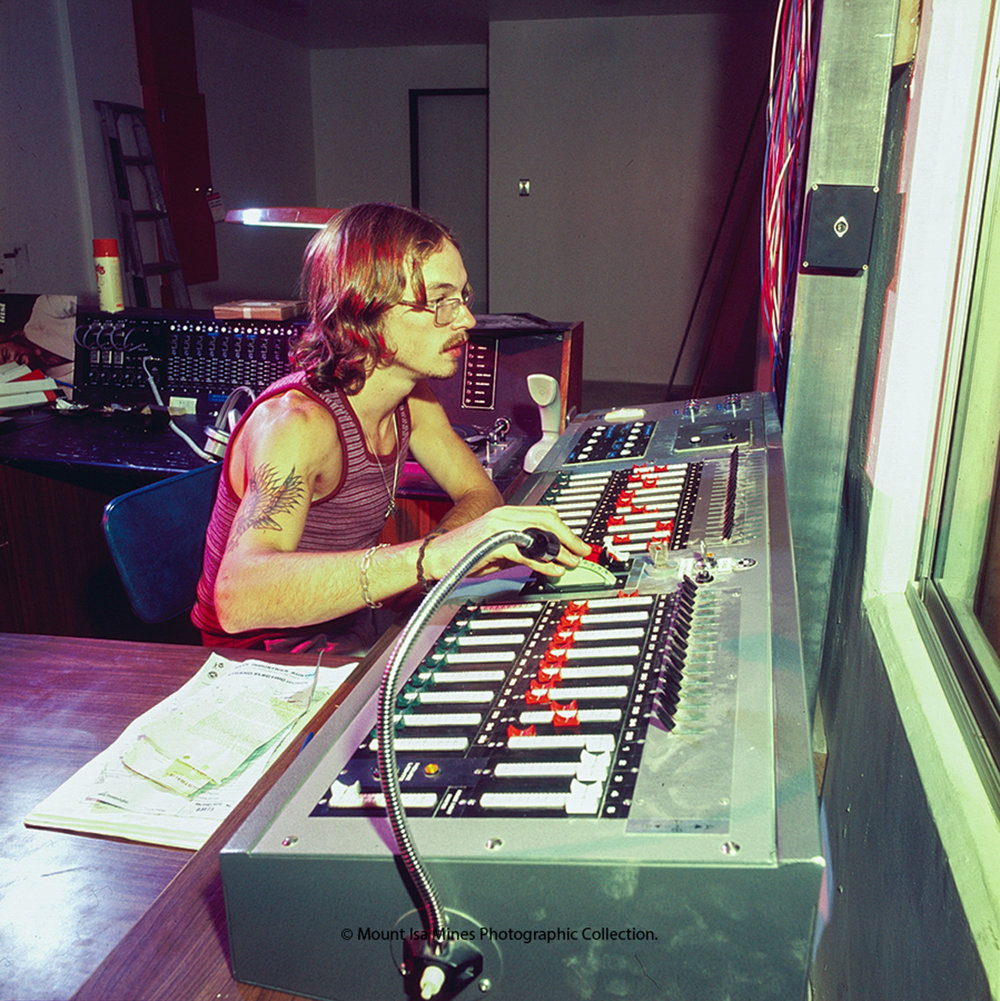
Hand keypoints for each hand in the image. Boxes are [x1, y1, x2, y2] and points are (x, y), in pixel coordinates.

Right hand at [422, 505, 589, 579]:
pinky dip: (543, 562)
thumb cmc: (465, 553)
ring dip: (561, 548)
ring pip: (540, 531)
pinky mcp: (494, 543)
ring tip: (572, 562)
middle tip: (582, 551)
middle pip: (547, 518)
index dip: (565, 528)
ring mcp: (499, 527)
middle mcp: (505, 515)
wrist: (437, 557)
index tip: (577, 543)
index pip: (544, 513)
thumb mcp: (500, 550)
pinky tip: (553, 570)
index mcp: (507, 514)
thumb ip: (522, 550)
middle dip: (569, 536)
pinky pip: (526, 551)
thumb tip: (546, 559)